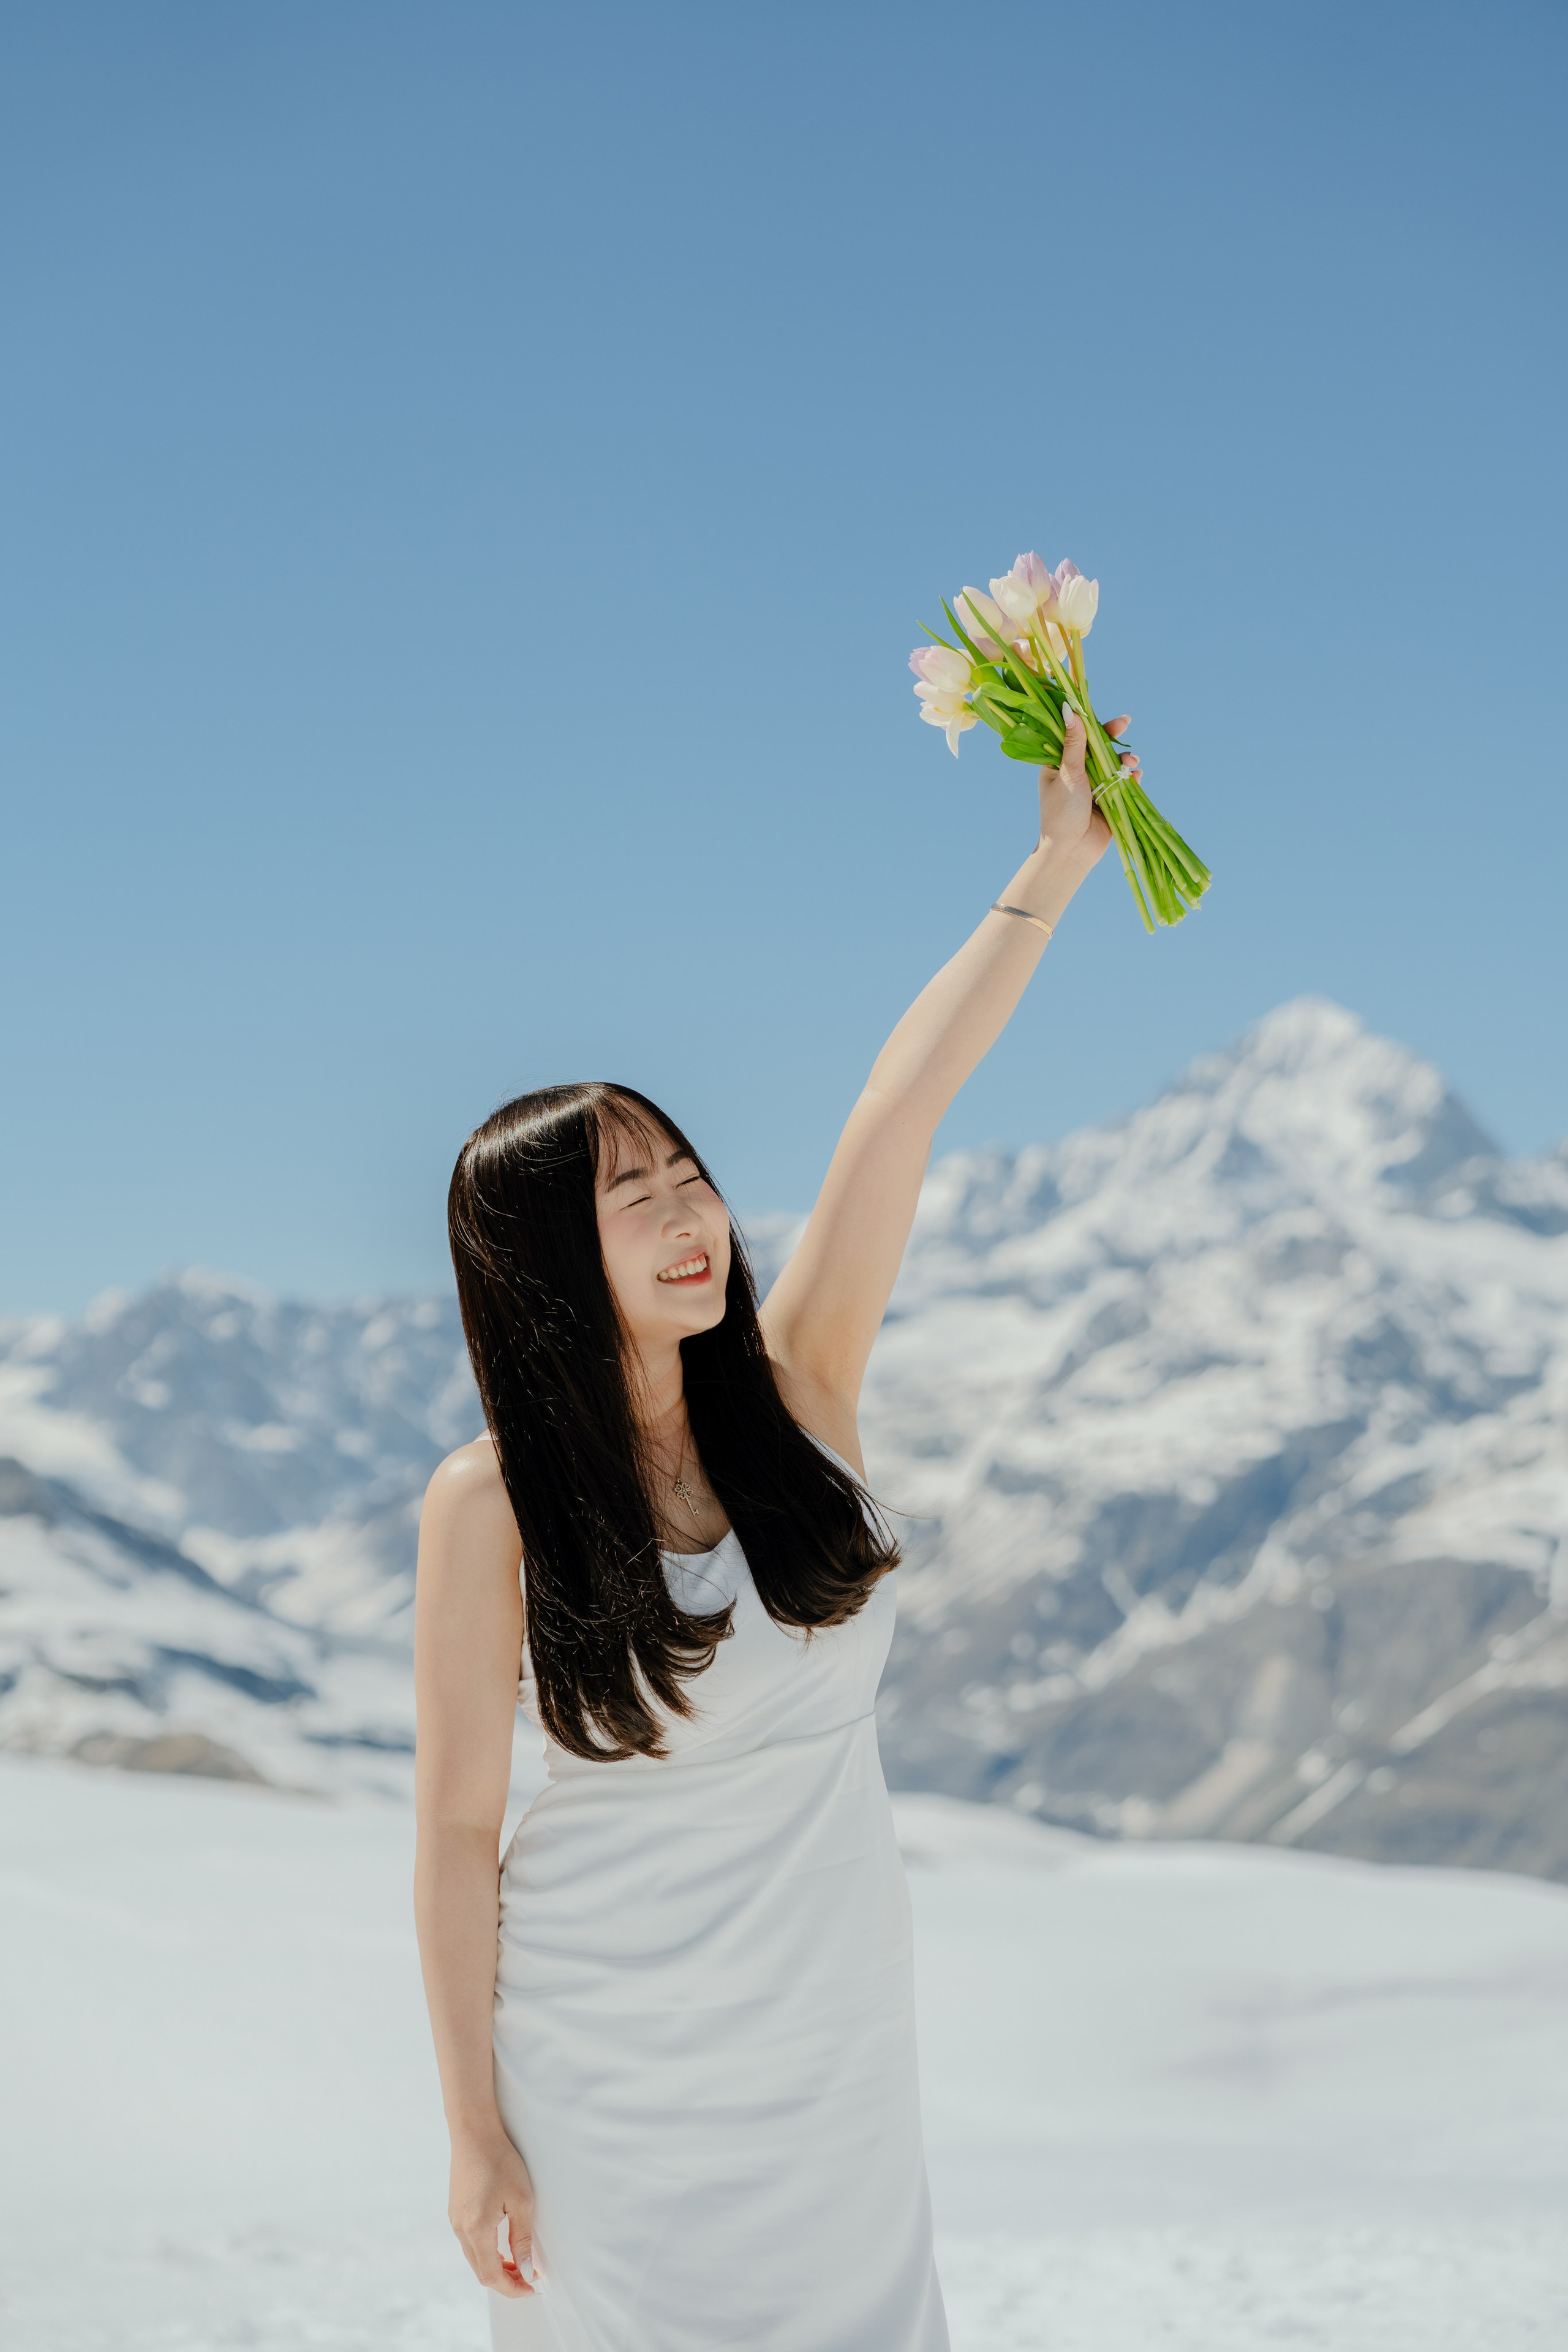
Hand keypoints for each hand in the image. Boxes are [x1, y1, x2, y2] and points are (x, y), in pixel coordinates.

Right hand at [448, 2128, 538, 2298]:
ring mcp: (455, 2221)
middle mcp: (460, 2229)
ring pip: (475, 2259)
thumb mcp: (520, 2200)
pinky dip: (487, 2252)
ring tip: (520, 2263)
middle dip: (506, 2281)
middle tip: (530, 2279)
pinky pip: (470, 2243)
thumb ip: (522, 2239)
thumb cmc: (500, 2160)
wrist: (474, 2132)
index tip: (533, 2288)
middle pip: (481, 2271)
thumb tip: (526, 2271)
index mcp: (476, 2230)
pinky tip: (503, 2244)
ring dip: (496, 2267)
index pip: (492, 2276)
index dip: (513, 2288)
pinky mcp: (455, 2212)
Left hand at [1037, 710, 1138, 868]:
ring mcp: (1094, 788)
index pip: (1079, 737)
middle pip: (1099, 749)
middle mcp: (1077, 775)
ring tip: (1130, 763)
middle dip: (1113, 739)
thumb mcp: (1069, 773)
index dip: (1094, 725)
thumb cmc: (1062, 812)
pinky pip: (1123, 785)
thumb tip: (1070, 709)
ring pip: (1113, 766)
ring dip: (1124, 760)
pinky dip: (1131, 779)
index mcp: (1060, 766)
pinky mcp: (1109, 803)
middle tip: (1125, 724)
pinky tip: (1136, 777)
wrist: (1071, 851)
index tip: (1106, 714)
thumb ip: (1074, 743)